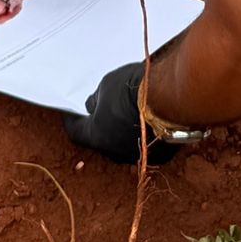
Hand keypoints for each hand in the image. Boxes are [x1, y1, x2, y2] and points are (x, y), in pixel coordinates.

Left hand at [63, 61, 182, 164]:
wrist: (170, 98)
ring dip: (122, 130)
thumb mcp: (106, 86)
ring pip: (123, 143)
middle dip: (100, 124)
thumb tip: (93, 106)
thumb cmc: (132, 90)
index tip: (70, 112)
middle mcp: (113, 153)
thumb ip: (97, 100)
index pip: (75, 131)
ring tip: (127, 111)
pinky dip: (141, 133)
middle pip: (100, 139)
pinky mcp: (158, 155)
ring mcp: (136, 156)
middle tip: (102, 108)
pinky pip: (144, 144)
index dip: (72, 119)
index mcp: (96, 137)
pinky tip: (146, 118)